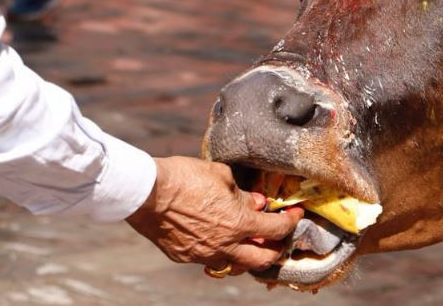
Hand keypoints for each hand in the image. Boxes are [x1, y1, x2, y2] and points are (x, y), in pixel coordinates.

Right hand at [126, 157, 301, 275]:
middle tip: (277, 236)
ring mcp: (203, 254)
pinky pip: (209, 260)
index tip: (295, 215)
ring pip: (235, 265)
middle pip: (262, 259)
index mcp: (239, 224)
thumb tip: (256, 203)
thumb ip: (243, 194)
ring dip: (247, 255)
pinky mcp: (184, 256)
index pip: (277, 230)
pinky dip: (221, 252)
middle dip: (275, 249)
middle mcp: (224, 246)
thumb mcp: (222, 177)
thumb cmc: (185, 177)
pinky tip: (219, 239)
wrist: (147, 191)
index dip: (291, 222)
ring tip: (249, 241)